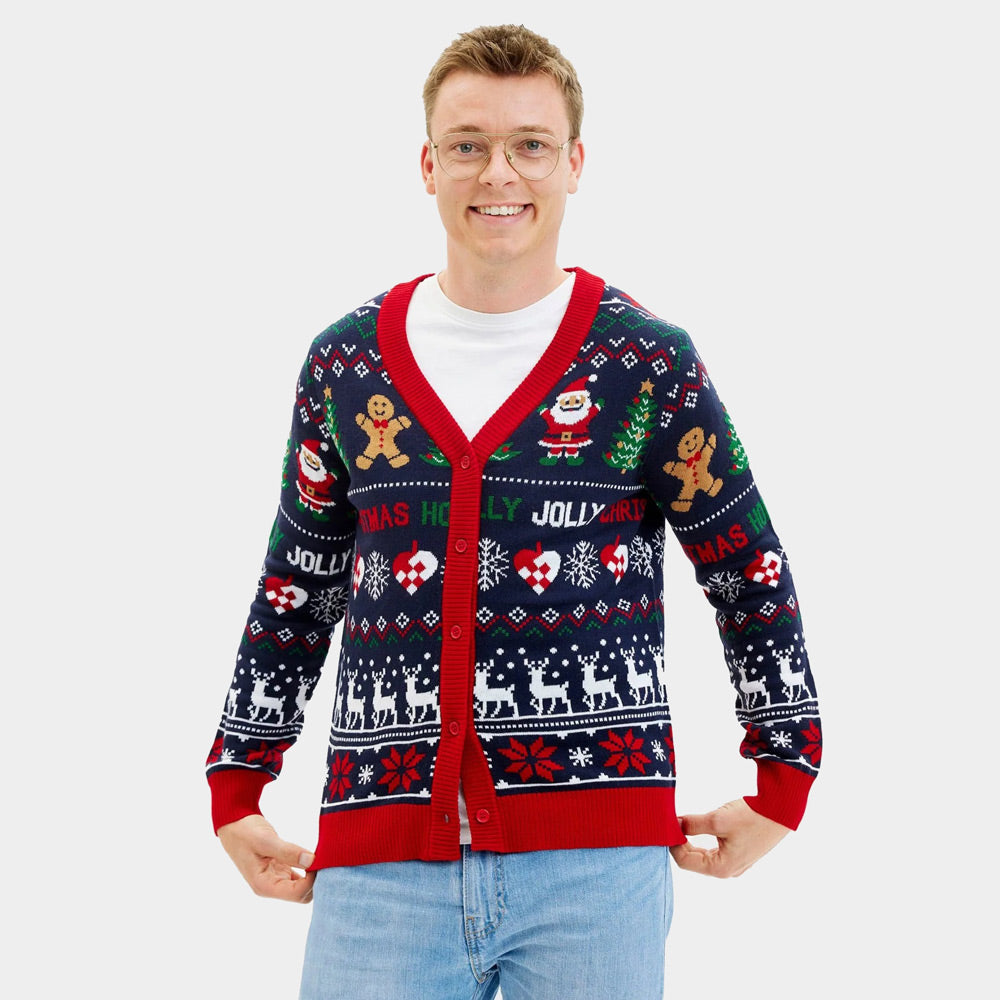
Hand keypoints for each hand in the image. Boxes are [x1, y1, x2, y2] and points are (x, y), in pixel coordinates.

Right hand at [217, 813, 315, 901]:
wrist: (234, 824)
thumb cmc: (245, 833)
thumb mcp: (265, 840)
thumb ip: (288, 851)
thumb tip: (312, 860)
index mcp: (264, 885)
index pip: (297, 894)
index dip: (312, 880)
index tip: (319, 859)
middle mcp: (271, 886)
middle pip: (302, 895)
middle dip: (315, 880)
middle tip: (323, 858)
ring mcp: (276, 878)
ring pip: (302, 886)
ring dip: (313, 875)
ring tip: (320, 856)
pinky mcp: (281, 869)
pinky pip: (300, 875)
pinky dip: (308, 868)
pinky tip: (313, 856)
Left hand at [670, 799, 788, 877]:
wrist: (779, 812)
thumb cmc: (750, 818)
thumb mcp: (717, 820)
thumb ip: (692, 824)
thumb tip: (673, 824)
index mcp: (721, 868)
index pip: (684, 861)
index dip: (673, 843)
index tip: (667, 825)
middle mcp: (727, 871)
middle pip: (692, 861)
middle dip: (680, 842)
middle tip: (672, 823)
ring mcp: (734, 864)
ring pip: (702, 856)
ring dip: (690, 841)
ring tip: (682, 824)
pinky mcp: (739, 854)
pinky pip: (713, 852)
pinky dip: (701, 841)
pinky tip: (697, 828)